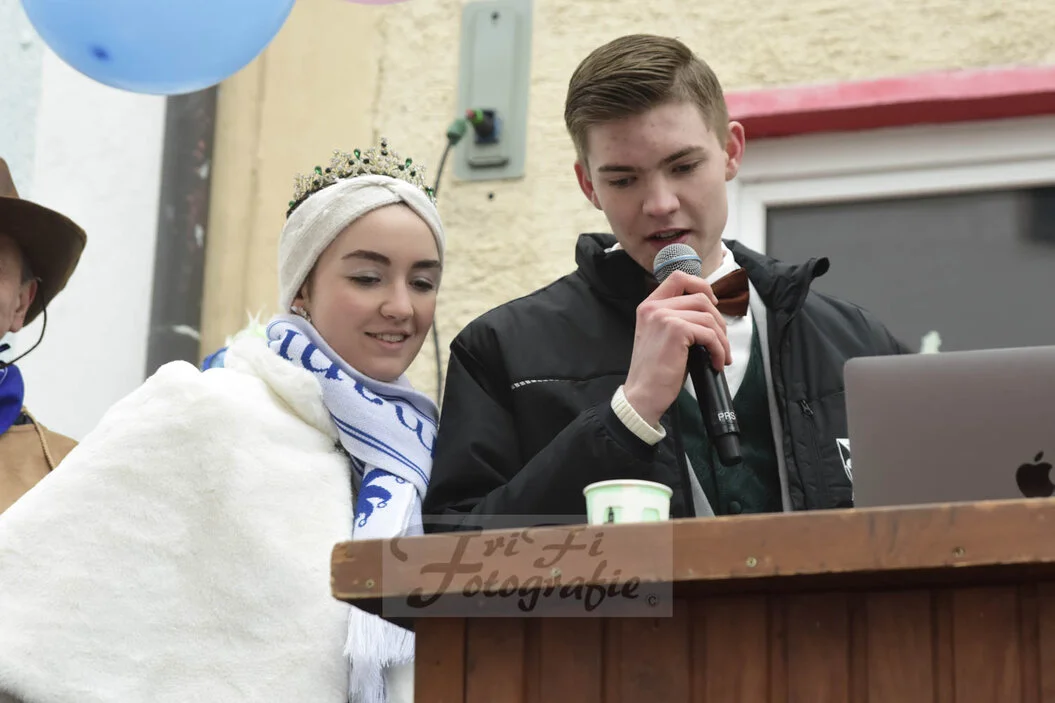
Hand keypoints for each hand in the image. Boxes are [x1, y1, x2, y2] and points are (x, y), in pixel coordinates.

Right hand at [622, 270, 730, 426]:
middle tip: (721, 342)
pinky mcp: (676, 330)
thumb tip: (710, 315)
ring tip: (721, 356)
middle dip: (719, 320)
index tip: (713, 303)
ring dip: (722, 338)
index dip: (702, 285)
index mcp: (649, 306)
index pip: (679, 278)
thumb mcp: (662, 337)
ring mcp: (663, 316)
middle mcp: (654, 307)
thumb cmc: (655, 372)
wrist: (643, 395)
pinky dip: (719, 349)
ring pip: (708, 317)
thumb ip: (679, 318)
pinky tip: (716, 363)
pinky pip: (709, 334)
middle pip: (700, 297)